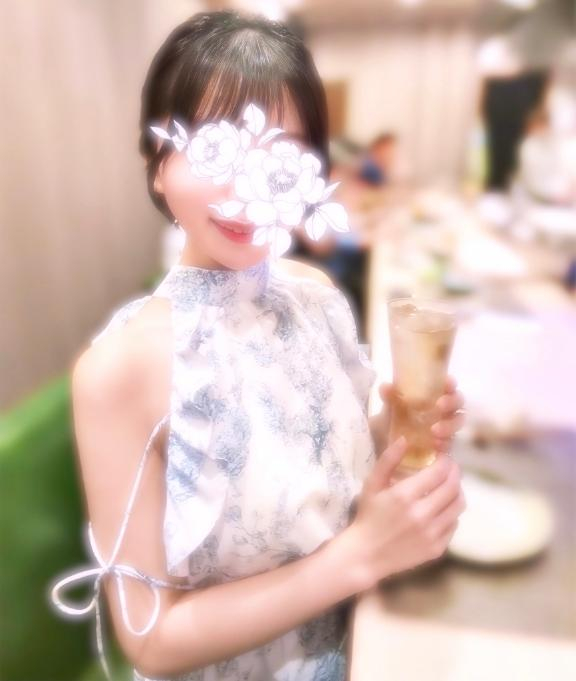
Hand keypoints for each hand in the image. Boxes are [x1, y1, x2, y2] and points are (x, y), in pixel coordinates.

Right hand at [344, 437, 465, 590]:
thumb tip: (405, 439)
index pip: (439, 472)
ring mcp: (431, 533)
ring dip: (457, 491)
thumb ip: (388, 460)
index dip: (446, 461)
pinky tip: (442, 508)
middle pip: (453, 487)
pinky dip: (452, 513)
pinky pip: (454, 524)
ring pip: (458, 506)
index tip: (444, 457)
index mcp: (405, 495)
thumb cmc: (368, 515)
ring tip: (449, 486)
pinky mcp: (436, 548)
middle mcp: (422, 514)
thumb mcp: (372, 484)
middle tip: (450, 468)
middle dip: (455, 473)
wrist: (366, 554)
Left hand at [374, 376, 465, 455]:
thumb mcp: (390, 406)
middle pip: (458, 402)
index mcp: (434, 394)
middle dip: (451, 402)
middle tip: (439, 405)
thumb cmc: (394, 416)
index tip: (447, 383)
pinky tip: (436, 447)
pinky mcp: (444, 444)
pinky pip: (450, 444)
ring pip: (457, 423)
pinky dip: (445, 444)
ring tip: (434, 430)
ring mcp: (446, 427)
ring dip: (449, 426)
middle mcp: (444, 409)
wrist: (386, 441)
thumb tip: (386, 387)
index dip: (451, 383)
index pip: (449, 385)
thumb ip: (390, 396)